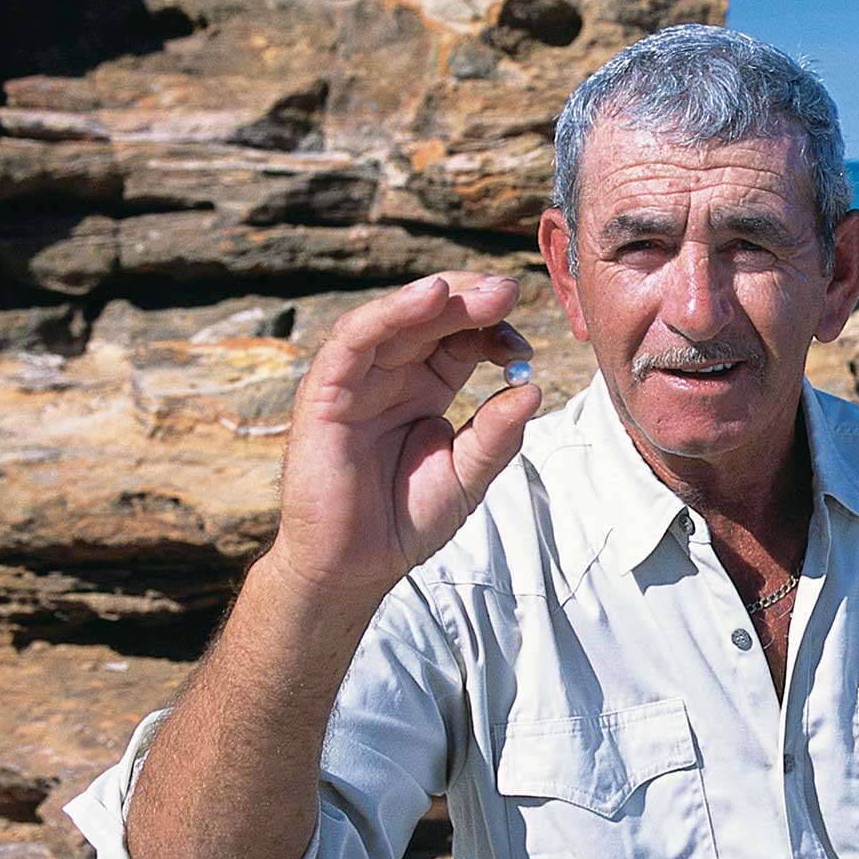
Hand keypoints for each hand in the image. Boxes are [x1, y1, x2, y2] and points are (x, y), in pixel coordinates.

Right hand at [263, 272, 543, 607]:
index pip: (461, 340)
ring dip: (438, 299)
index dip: (493, 333)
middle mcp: (392, 375)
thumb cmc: (406, 520)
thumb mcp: (468, 476)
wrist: (353, 567)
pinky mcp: (325, 391)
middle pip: (432, 320)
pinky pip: (353, 341)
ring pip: (395, 320)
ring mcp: (357, 380)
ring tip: (482, 292)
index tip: (524, 345)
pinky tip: (428, 297)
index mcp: (426, 388)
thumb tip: (533, 389)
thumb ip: (497, 434)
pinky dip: (388, 313)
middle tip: (509, 293)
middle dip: (472, 302)